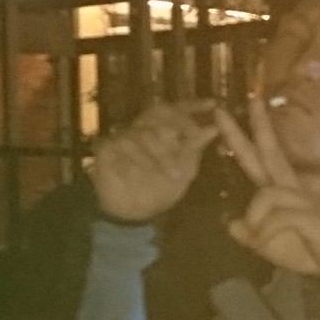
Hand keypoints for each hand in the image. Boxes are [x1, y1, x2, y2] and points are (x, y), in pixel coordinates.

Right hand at [86, 101, 215, 223]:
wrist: (132, 215)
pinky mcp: (106, 148)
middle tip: (196, 136)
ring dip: (163, 155)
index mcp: (160, 132)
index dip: (192, 105)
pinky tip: (149, 172)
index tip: (211, 104)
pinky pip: (126, 146)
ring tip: (176, 175)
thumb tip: (213, 128)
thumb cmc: (159, 191)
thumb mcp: (185, 171)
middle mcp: (141, 129)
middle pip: (160, 115)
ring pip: (145, 134)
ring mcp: (123, 137)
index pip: (175, 110)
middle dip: (181, 125)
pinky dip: (141, 160)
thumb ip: (195, 149)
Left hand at [217, 97, 319, 274]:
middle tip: (225, 107)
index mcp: (280, 191)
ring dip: (256, 222)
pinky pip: (276, 216)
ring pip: (264, 195)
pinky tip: (265, 243)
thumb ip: (252, 235)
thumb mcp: (270, 247)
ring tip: (260, 243)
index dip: (241, 138)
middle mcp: (289, 188)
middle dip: (251, 127)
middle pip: (268, 152)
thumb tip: (231, 224)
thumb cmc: (308, 252)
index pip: (257, 159)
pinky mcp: (308, 212)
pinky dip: (266, 233)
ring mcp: (301, 198)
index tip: (223, 115)